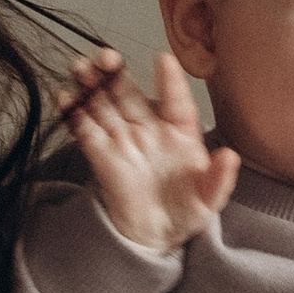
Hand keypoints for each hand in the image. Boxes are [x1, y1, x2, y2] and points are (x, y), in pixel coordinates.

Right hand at [63, 48, 239, 254]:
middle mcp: (148, 128)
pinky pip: (84, 129)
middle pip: (128, 92)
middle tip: (106, 57)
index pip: (176, 100)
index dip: (170, 80)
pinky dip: (72, 113)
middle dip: (114, 72)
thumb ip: (220, 178)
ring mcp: (122, 139)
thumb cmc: (188, 210)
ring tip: (80, 68)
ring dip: (90, 84)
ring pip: (102, 103)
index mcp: (180, 131)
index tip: (163, 60)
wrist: (158, 235)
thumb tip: (230, 156)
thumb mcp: (210, 198)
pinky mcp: (101, 155)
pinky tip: (64, 97)